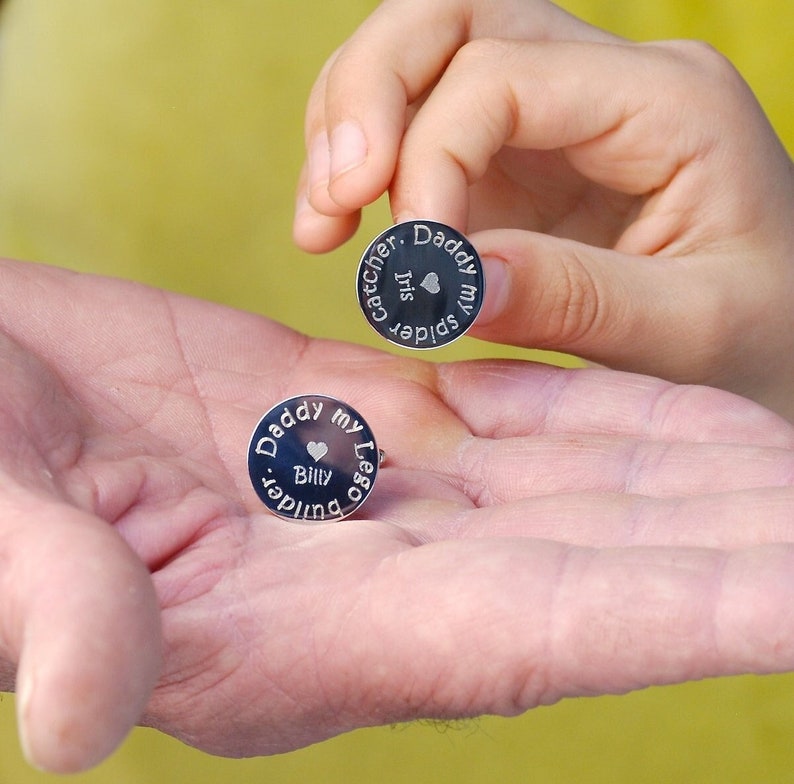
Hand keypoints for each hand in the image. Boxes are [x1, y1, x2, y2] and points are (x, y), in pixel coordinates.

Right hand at [3, 259, 793, 772]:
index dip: (677, 614)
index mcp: (286, 636)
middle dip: (715, 538)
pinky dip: (569, 399)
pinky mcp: (338, 409)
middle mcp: (351, 575)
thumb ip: (51, 605)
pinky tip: (637, 384)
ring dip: (663, 463)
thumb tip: (80, 715)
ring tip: (778, 450)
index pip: (532, 632)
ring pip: (549, 478)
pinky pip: (486, 413)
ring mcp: (356, 489)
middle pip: (578, 557)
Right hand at [295, 0, 793, 419]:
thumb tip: (452, 284)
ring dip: (349, 127)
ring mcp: (555, 118)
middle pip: (451, 17)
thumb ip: (578, 301)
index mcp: (668, 103)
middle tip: (333, 198)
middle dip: (366, 97)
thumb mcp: (693, 332)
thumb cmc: (761, 336)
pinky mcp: (519, 164)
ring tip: (323, 224)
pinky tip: (347, 226)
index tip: (415, 269)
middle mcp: (605, 85)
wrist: (779, 343)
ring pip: (422, 59)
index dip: (431, 160)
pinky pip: (423, 129)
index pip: (505, 77)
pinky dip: (370, 168)